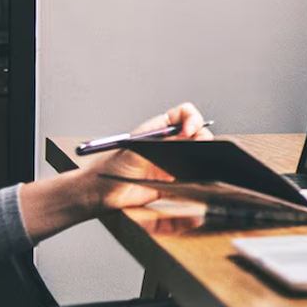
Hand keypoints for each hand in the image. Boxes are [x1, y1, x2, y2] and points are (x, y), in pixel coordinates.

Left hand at [82, 102, 214, 211]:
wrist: (103, 192)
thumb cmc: (111, 166)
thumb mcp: (135, 146)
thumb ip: (158, 139)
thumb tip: (182, 135)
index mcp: (160, 129)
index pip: (184, 114)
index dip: (192, 119)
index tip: (189, 131)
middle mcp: (170, 143)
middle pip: (198, 133)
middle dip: (203, 137)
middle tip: (201, 146)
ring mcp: (174, 162)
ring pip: (199, 154)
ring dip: (203, 156)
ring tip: (198, 162)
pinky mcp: (175, 181)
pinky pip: (194, 177)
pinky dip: (199, 176)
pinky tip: (193, 177)